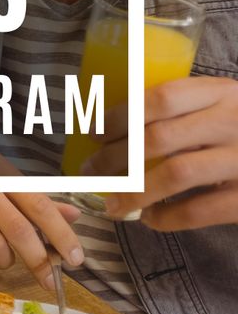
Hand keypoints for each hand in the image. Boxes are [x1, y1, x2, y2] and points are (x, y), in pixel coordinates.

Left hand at [83, 76, 237, 229]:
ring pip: (175, 175)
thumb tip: (113, 127)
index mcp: (222, 92)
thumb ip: (186, 110)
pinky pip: (200, 210)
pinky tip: (151, 221)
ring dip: (133, 192)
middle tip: (90, 172)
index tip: (93, 132)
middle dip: (114, 158)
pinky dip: (168, 218)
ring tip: (111, 205)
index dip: (119, 116)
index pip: (161, 98)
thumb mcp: (225, 104)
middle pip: (158, 137)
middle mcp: (234, 121)